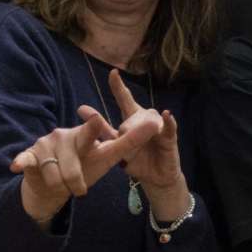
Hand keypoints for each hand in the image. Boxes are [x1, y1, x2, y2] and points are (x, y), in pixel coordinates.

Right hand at [10, 107, 161, 221]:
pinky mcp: (30, 155)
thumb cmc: (83, 167)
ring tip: (64, 185)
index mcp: (84, 137)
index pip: (92, 132)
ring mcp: (45, 145)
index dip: (93, 128)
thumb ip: (129, 142)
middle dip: (75, 174)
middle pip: (71, 158)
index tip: (96, 119)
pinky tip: (16, 165)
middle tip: (79, 188)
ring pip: (57, 173)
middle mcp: (63, 136)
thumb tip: (156, 123)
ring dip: (63, 187)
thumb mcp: (107, 158)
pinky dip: (23, 163)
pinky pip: (26, 160)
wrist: (53, 185)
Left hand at [77, 69, 183, 193]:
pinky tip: (167, 114)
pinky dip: (169, 121)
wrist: (156, 178)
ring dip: (140, 129)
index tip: (113, 73)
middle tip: (124, 139)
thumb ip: (102, 130)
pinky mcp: (170, 139)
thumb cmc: (136, 161)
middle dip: (127, 126)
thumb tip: (81, 108)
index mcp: (132, 120)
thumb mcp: (116, 147)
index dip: (118, 86)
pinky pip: (169, 127)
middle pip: (134, 112)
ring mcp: (159, 127)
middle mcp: (146, 120)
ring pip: (149, 118)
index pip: (125, 99)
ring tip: (139, 143)